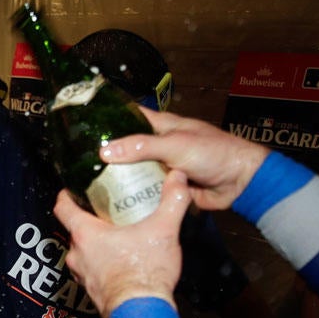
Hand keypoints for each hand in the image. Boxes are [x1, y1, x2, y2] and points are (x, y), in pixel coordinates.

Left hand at [52, 169, 192, 317]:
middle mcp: (77, 255)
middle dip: (90, 220)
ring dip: (97, 244)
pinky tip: (122, 261)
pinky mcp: (92, 291)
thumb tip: (178, 179)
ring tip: (118, 236)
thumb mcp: (164, 230)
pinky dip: (102, 264)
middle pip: (76, 230)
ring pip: (84, 252)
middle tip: (108, 211)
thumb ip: (172, 200)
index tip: (72, 189)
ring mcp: (82, 275)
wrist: (142, 312)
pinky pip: (92, 271)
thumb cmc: (145, 273)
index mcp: (85, 234)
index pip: (63, 208)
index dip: (66, 195)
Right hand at [98, 108, 268, 211]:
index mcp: (162, 126)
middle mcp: (159, 146)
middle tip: (78, 162)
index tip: (83, 123)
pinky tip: (110, 200)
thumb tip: (104, 152)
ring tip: (87, 183)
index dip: (109, 117)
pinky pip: (143, 190)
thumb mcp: (175, 145)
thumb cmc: (213, 153)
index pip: (130, 116)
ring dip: (117, 177)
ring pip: (133, 171)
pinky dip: (131, 195)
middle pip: (127, 147)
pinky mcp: (165, 188)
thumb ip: (141, 147)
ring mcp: (161, 168)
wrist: (240, 183)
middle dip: (107, 154)